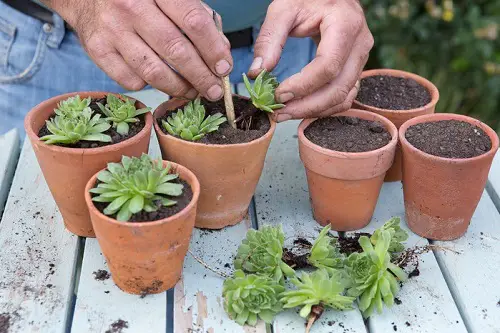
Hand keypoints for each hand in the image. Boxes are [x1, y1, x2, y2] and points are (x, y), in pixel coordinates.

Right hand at [45, 0, 231, 99]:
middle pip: (176, 50)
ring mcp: (112, 30)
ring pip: (154, 71)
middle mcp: (131, 7)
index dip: (213, 49)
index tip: (224, 68)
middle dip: (201, 76)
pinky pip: (132, 81)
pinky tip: (162, 83)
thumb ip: (199, 19)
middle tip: (214, 90)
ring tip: (193, 92)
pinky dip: (152, 86)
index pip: (193, 21)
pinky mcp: (98, 51)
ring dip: (180, 88)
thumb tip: (222, 53)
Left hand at [248, 0, 373, 121]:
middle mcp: (360, 43)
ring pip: (343, 97)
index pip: (327, 66)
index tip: (278, 94)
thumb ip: (269, 39)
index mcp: (345, 24)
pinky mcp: (356, 69)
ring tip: (286, 113)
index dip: (303, 86)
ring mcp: (362, 58)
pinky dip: (324, 108)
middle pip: (338, 88)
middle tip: (279, 113)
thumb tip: (257, 72)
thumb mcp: (283, 9)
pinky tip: (302, 109)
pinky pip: (345, 96)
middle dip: (307, 106)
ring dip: (314, 111)